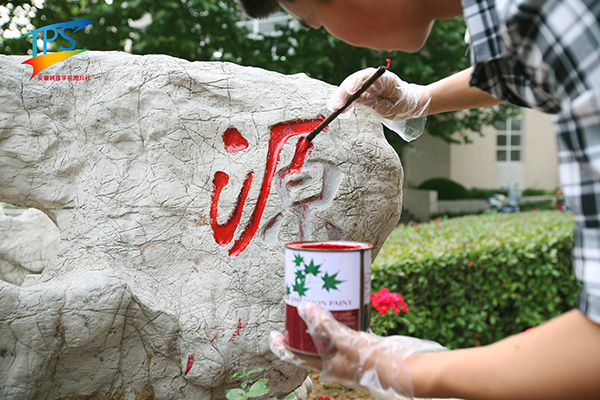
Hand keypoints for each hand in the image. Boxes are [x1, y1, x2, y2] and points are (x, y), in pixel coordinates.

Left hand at [270, 303, 419, 399]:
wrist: (401, 369)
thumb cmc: (371, 360)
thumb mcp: (345, 340)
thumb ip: (325, 325)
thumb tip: (305, 307)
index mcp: (325, 366)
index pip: (295, 358)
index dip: (281, 347)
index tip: (272, 334)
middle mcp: (333, 362)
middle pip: (309, 346)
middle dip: (300, 330)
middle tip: (295, 311)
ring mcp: (345, 355)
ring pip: (326, 338)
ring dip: (319, 323)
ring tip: (314, 304)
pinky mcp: (358, 347)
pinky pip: (342, 333)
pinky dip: (338, 321)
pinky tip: (341, 307)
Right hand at [327, 68, 430, 120]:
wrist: (409, 101)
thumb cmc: (402, 104)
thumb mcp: (391, 108)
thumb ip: (375, 103)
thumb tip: (358, 99)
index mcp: (385, 79)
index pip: (368, 75)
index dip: (357, 81)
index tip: (350, 91)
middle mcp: (374, 78)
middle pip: (354, 80)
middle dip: (343, 92)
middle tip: (337, 106)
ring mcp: (367, 83)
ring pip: (350, 86)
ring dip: (340, 97)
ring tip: (334, 109)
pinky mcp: (363, 90)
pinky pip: (351, 93)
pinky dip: (344, 101)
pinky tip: (338, 109)